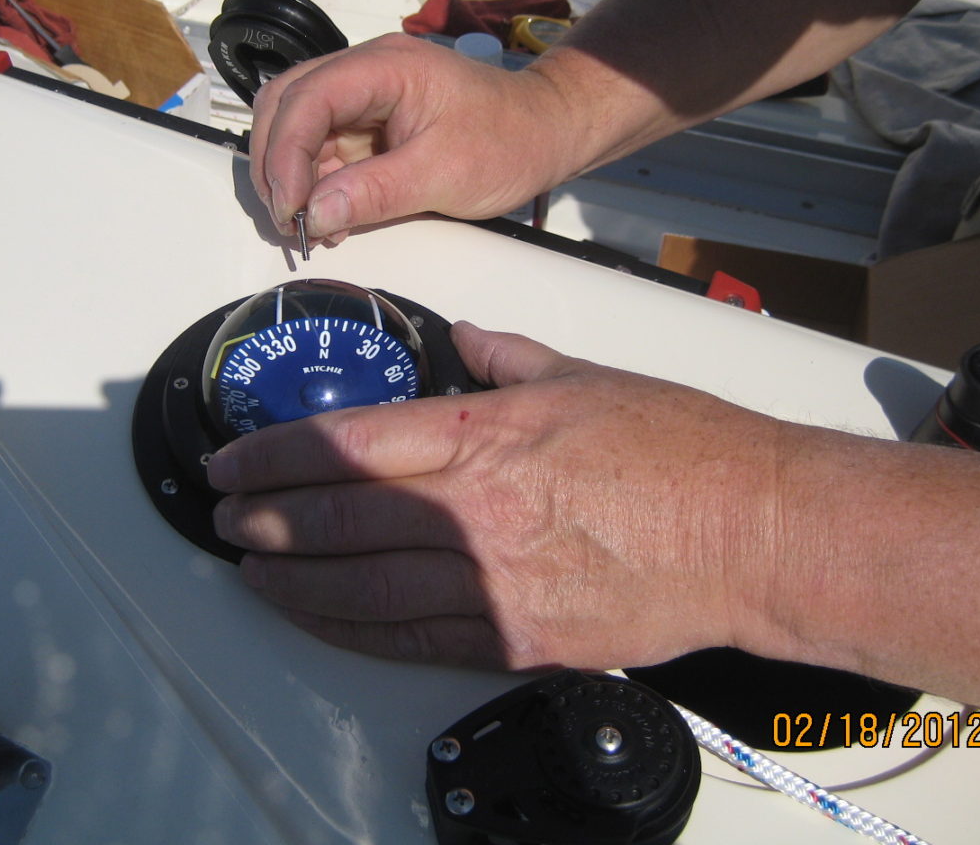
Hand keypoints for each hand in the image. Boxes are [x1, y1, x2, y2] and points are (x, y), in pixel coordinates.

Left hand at [207, 321, 786, 669]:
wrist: (755, 533)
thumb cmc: (681, 449)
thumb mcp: (583, 374)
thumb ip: (505, 355)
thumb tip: (463, 338)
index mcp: (486, 433)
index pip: (347, 444)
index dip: (272, 455)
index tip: (230, 461)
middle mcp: (476, 512)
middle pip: (339, 520)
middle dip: (265, 519)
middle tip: (224, 517)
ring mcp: (494, 585)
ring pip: (362, 591)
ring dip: (293, 582)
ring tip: (250, 569)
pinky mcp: (518, 640)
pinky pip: (413, 641)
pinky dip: (354, 631)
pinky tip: (320, 619)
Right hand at [248, 35, 605, 243]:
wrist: (547, 131)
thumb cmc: (511, 140)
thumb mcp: (445, 174)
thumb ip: (376, 193)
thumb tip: (315, 213)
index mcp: (385, 68)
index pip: (308, 99)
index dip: (285, 154)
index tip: (289, 206)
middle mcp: (366, 72)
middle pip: (285, 105)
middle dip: (275, 163)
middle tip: (287, 219)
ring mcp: (364, 97)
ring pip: (295, 126)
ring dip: (290, 176)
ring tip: (307, 225)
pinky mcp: (368, 123)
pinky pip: (322, 148)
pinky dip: (313, 184)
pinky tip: (328, 217)